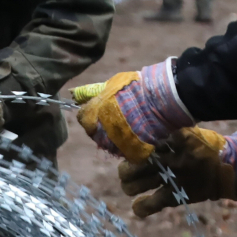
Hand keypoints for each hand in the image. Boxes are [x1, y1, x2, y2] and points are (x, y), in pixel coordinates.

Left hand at [72, 60, 191, 160]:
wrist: (162, 99)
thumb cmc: (138, 87)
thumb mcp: (113, 84)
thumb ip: (93, 92)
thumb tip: (73, 94)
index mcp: (95, 111)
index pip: (83, 117)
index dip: (91, 114)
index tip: (99, 112)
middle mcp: (102, 129)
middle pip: (94, 133)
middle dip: (101, 127)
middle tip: (115, 120)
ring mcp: (116, 142)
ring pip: (107, 145)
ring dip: (112, 138)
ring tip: (125, 129)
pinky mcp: (130, 151)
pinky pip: (122, 152)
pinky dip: (125, 146)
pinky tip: (133, 137)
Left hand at [117, 127, 236, 217]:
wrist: (229, 167)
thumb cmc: (205, 148)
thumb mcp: (187, 133)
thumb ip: (167, 136)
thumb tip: (142, 137)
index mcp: (170, 141)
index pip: (139, 144)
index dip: (129, 149)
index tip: (129, 152)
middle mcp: (167, 158)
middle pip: (134, 164)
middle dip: (125, 169)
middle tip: (126, 171)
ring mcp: (170, 178)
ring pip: (136, 184)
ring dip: (129, 186)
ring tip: (129, 186)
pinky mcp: (176, 195)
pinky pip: (153, 203)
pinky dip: (142, 207)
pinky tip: (137, 207)